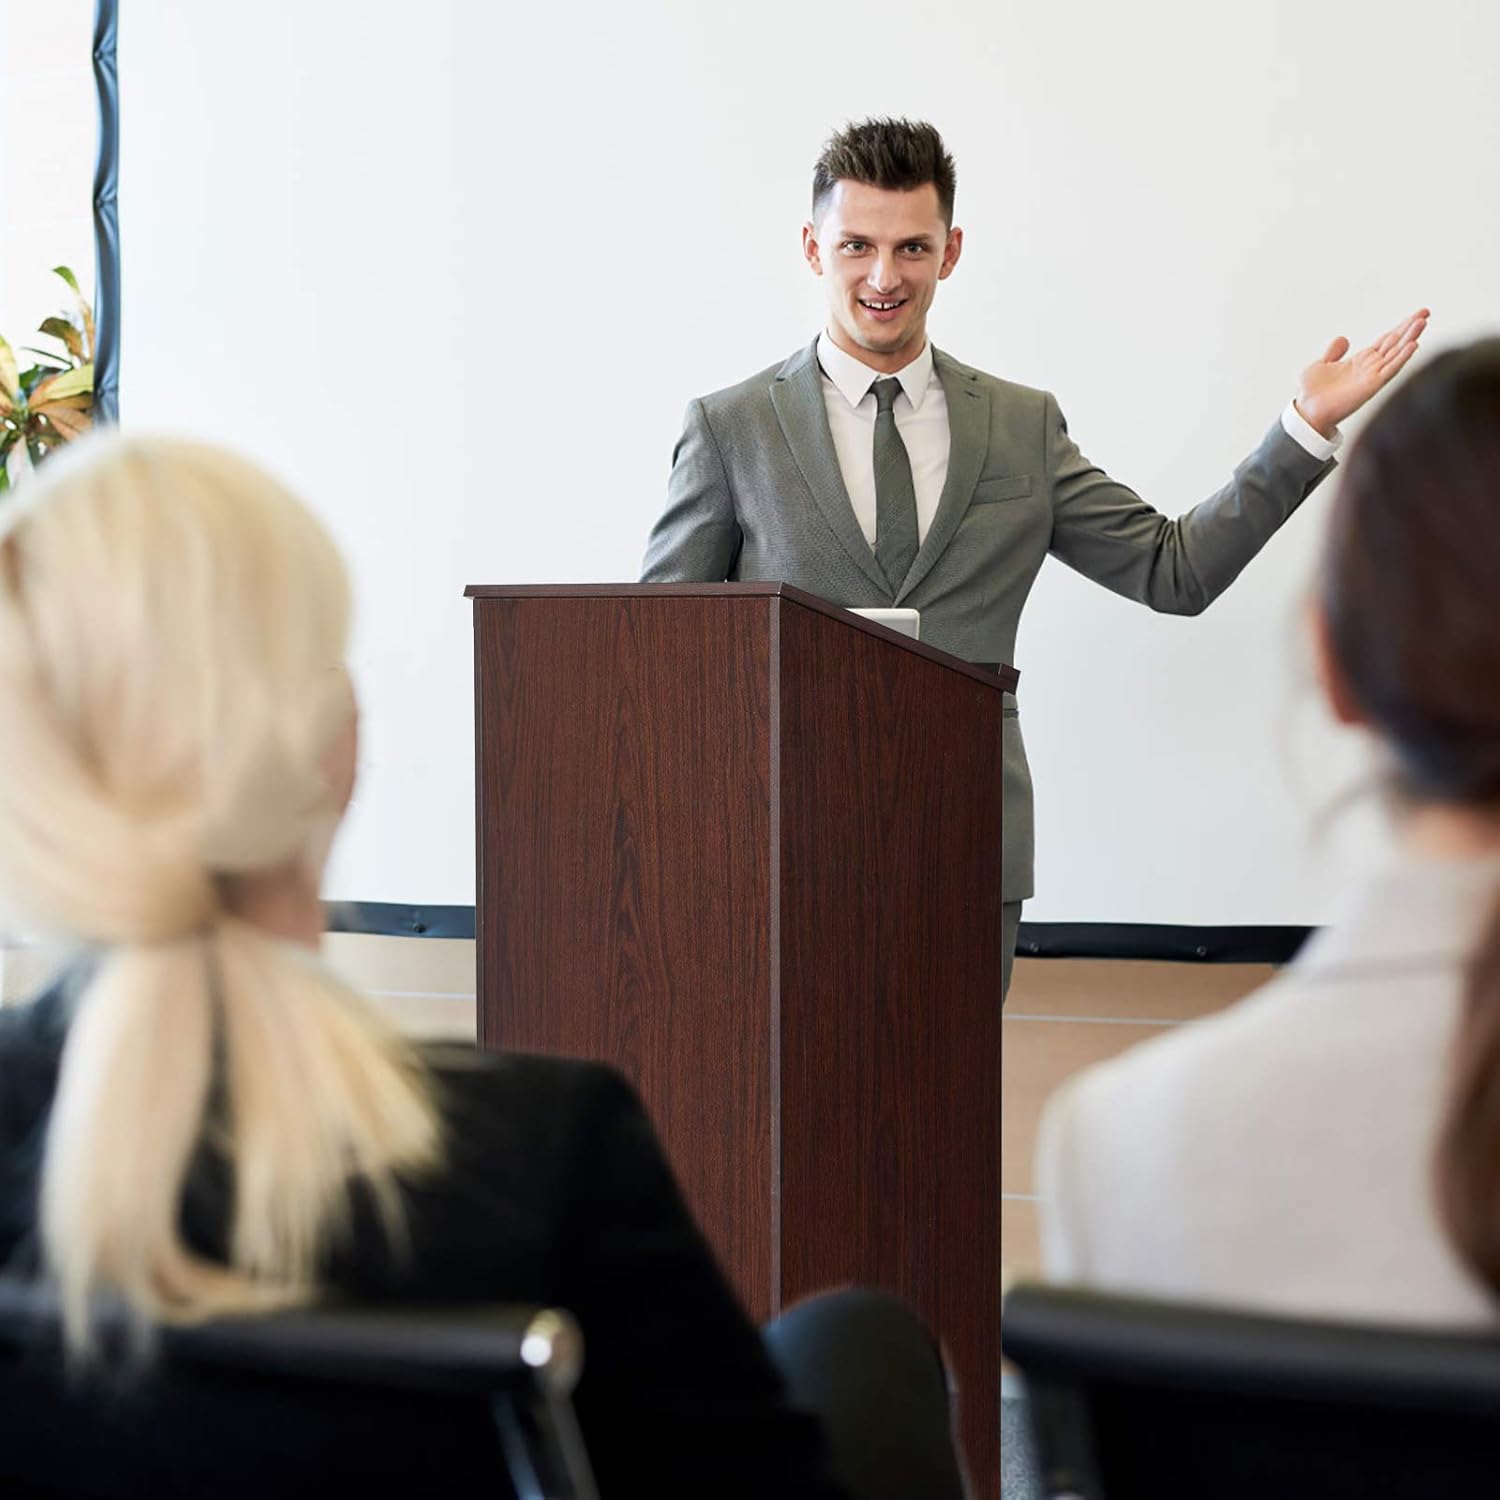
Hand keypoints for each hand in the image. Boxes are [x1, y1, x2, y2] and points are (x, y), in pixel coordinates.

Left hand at [1295, 307, 1429, 437]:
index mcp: (1360, 361)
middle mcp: (1370, 367)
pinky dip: (1402, 357)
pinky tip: (1413, 345)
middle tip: (1426, 312)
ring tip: (1423, 321)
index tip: (1416, 314)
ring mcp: (1373, 376)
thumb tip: (1344, 338)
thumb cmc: (1312, 394)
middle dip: (1410, 327)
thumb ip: (1333, 352)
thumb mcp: (1319, 365)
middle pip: (1395, 343)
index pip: (1386, 340)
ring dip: (1410, 337)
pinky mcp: (1372, 385)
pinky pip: (1390, 369)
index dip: (1400, 327)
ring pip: (1396, 353)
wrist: (1306, 412)